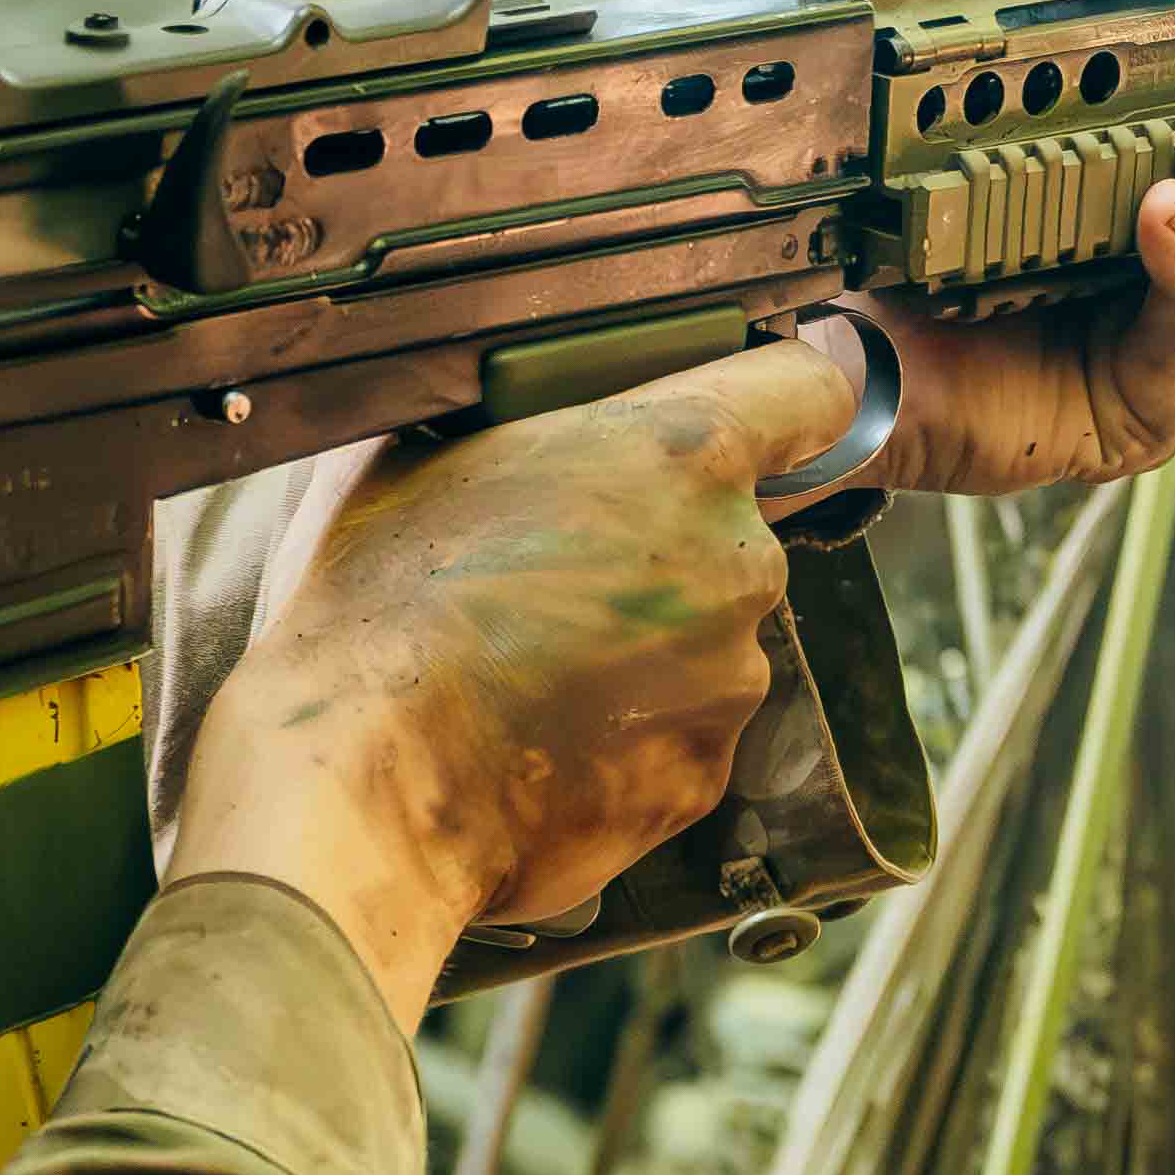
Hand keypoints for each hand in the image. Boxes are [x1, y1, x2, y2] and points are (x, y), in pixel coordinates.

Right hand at [165, 336, 856, 1021]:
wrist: (363, 783)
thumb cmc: (377, 607)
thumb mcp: (419, 452)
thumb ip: (515, 416)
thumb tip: (517, 406)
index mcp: (679, 449)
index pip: (810, 390)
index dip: (782, 402)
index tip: (755, 419)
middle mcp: (734, 559)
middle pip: (735, 531)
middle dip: (663, 548)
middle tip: (554, 572)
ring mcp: (729, 678)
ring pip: (705, 641)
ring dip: (642, 650)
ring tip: (525, 669)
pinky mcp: (703, 776)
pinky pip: (677, 734)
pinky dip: (623, 736)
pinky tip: (533, 736)